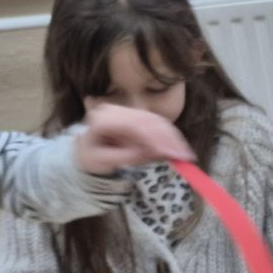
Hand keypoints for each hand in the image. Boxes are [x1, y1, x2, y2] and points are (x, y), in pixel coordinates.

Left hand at [74, 104, 194, 174]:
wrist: (86, 152)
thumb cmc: (92, 158)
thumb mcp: (103, 162)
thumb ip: (126, 156)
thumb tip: (153, 152)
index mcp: (102, 119)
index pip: (133, 125)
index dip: (155, 137)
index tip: (171, 153)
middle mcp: (115, 109)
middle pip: (148, 120)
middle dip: (169, 138)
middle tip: (185, 156)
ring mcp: (126, 110)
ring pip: (156, 120)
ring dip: (174, 137)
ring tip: (186, 154)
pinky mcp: (137, 116)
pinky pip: (158, 123)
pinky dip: (171, 136)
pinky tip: (180, 148)